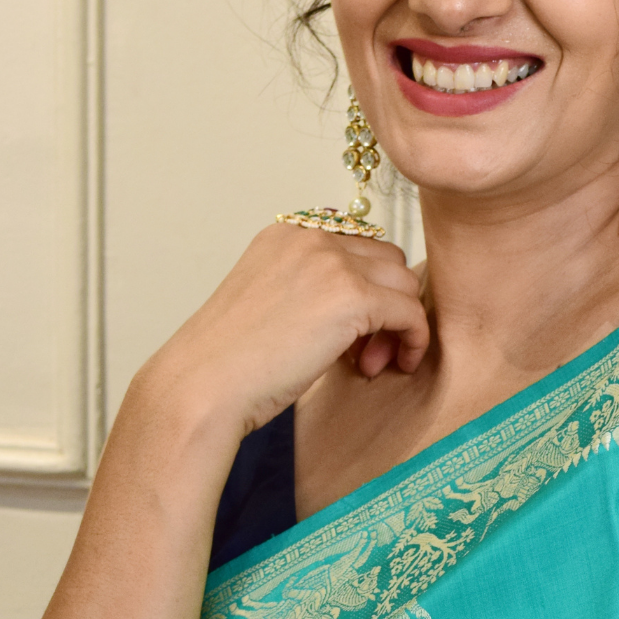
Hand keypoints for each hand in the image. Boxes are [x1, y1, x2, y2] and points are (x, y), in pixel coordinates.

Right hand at [140, 222, 429, 442]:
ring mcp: (333, 263)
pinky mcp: (353, 298)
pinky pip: (411, 313)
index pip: (358, 247)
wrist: (204, 386)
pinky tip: (396, 365)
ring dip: (398, 325)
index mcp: (287, 233)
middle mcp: (312, 237)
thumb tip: (364, 309)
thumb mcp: (271, 305)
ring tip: (368, 363)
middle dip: (386, 305)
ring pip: (405, 284)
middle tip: (364, 353)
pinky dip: (413, 340)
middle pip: (387, 261)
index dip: (365, 290)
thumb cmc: (230, 362)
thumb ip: (313, 291)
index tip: (350, 334)